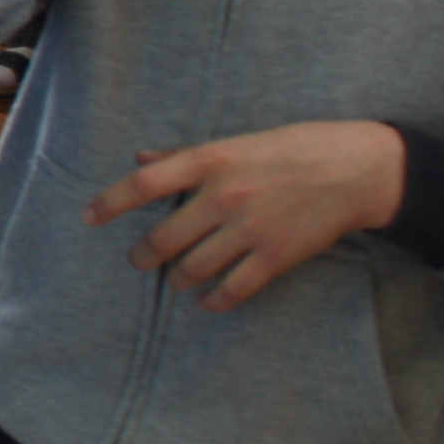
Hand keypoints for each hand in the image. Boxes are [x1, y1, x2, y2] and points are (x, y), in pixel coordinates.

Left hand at [87, 120, 404, 308]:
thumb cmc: (292, 148)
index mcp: (210, 160)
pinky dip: (214, 300)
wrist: (355, 169)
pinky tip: (207, 301)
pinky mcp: (276, 256)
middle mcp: (223, 196)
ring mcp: (250, 228)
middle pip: (164, 238)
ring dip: (179, 278)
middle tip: (140, 260)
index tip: (88, 218)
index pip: (144, 184)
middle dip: (145, 255)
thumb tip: (140, 159)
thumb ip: (185, 156)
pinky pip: (233, 288)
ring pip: (194, 267)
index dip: (110, 203)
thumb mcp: (236, 142)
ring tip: (176, 279)